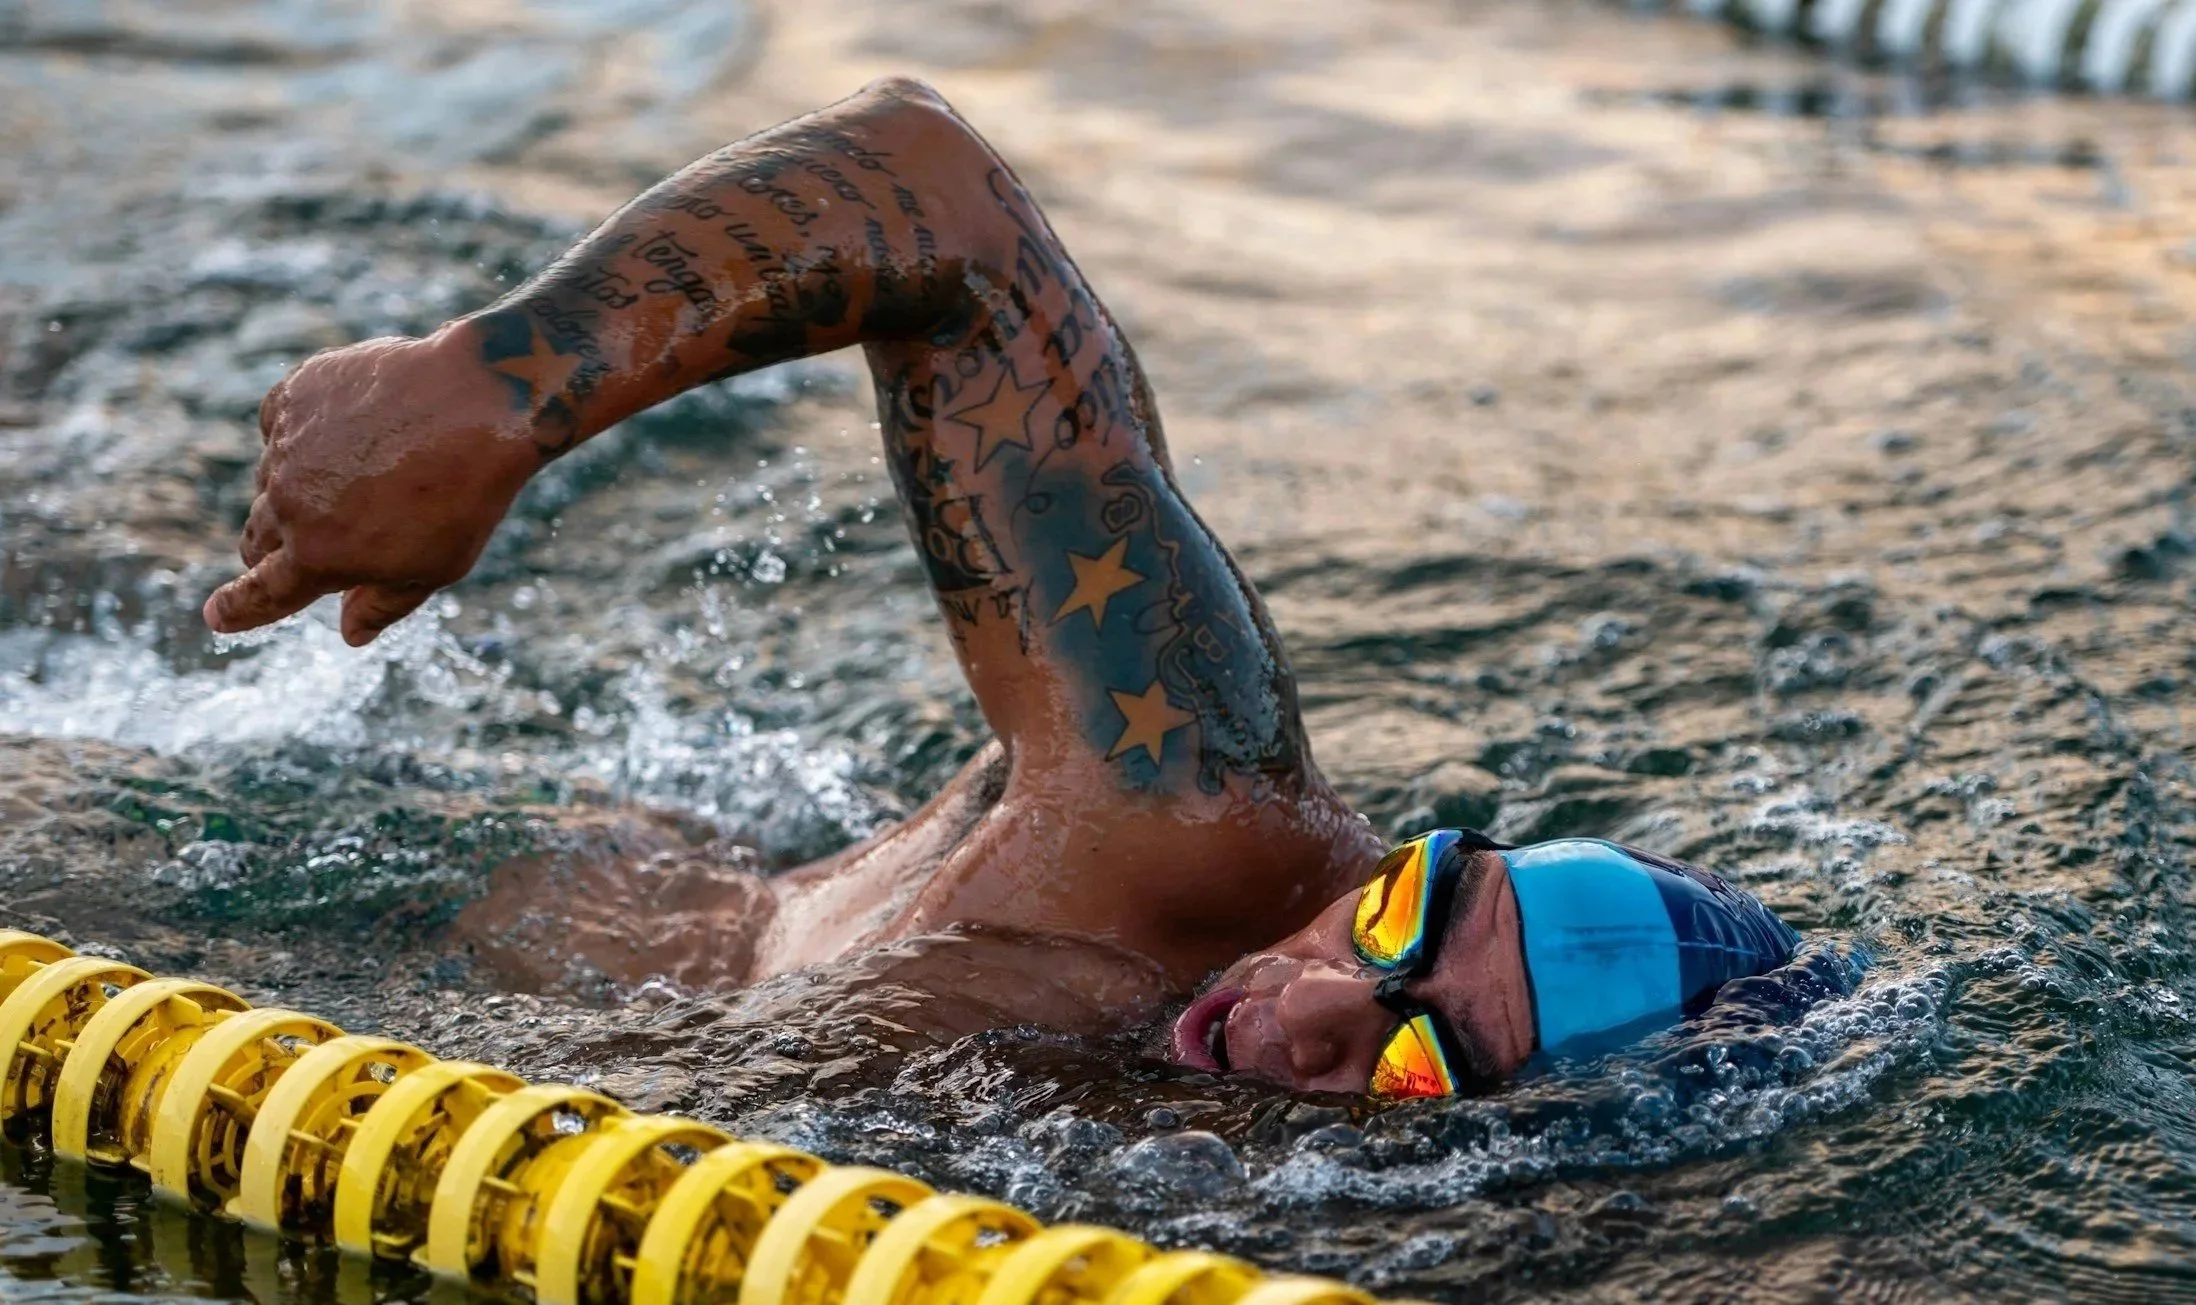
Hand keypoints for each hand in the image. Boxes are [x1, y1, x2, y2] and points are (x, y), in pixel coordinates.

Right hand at [202, 325, 543, 644]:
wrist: (479, 404)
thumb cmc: (467, 495)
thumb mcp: (437, 567)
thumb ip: (383, 604)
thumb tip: (349, 634)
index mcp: (319, 556)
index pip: (261, 593)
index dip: (237, 609)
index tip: (216, 616)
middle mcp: (289, 504)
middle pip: (258, 539)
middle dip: (278, 549)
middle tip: (319, 539)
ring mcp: (286, 447)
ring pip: (270, 482)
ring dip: (298, 489)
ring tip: (365, 475)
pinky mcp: (293, 397)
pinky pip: (279, 427)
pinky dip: (303, 436)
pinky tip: (350, 431)